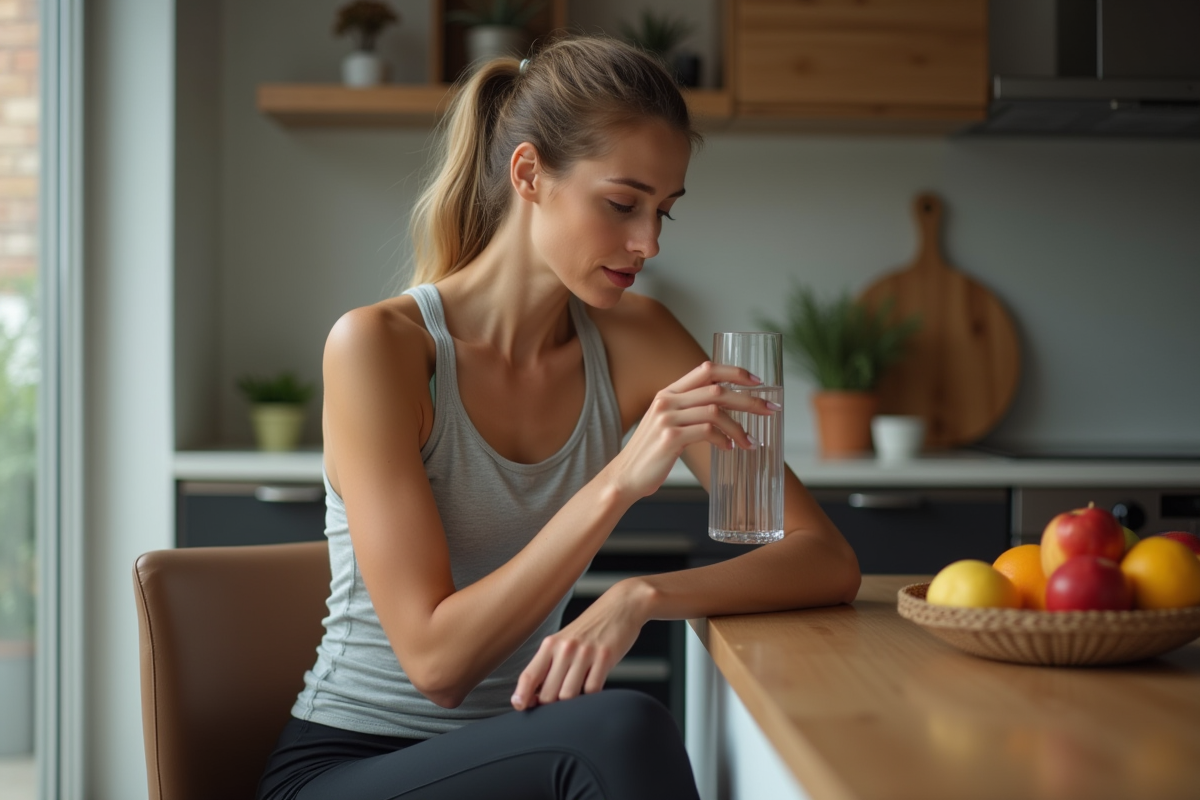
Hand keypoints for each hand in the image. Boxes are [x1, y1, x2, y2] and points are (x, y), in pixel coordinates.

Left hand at [511, 579, 649, 710]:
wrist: (620, 607)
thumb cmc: (590, 630)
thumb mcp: (564, 642)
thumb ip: (549, 665)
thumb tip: (534, 697)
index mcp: (550, 644)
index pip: (528, 676)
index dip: (521, 696)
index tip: (520, 707)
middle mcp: (565, 648)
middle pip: (548, 694)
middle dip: (550, 705)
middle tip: (558, 701)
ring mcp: (585, 653)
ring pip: (568, 696)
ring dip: (572, 702)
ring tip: (578, 691)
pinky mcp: (605, 657)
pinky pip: (592, 690)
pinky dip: (592, 694)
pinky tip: (593, 682)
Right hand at [604, 361, 777, 499]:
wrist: (626, 476)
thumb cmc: (652, 452)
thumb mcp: (668, 423)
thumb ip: (689, 410)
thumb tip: (726, 408)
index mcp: (669, 392)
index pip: (707, 369)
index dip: (735, 372)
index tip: (757, 381)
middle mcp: (667, 399)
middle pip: (718, 390)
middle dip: (749, 399)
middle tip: (770, 409)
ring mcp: (667, 417)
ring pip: (716, 411)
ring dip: (739, 426)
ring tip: (750, 441)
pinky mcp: (670, 437)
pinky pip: (707, 431)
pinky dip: (724, 439)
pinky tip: (729, 448)